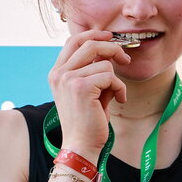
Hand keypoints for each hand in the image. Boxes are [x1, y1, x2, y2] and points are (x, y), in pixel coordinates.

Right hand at [48, 29, 129, 157]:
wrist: (81, 145)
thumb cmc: (87, 122)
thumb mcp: (87, 91)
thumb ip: (93, 71)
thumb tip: (109, 53)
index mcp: (56, 73)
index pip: (73, 41)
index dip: (94, 35)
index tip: (110, 38)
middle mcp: (59, 73)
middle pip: (89, 43)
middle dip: (112, 48)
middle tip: (125, 59)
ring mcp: (68, 79)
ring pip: (104, 63)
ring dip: (116, 80)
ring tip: (116, 95)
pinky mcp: (82, 87)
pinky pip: (110, 76)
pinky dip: (120, 88)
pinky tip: (119, 101)